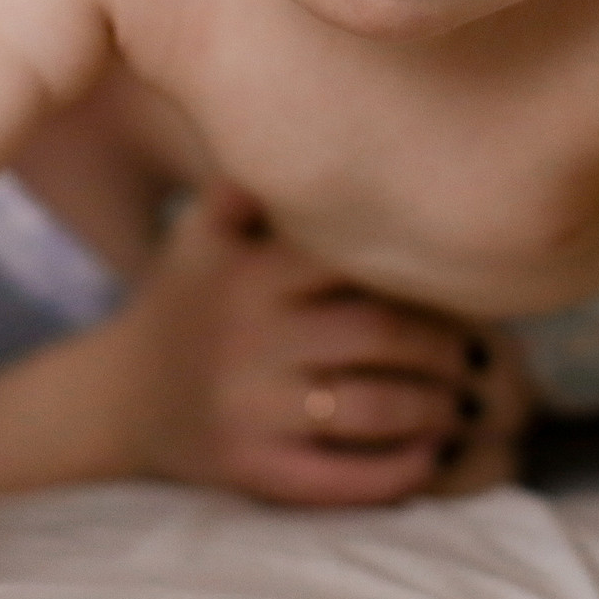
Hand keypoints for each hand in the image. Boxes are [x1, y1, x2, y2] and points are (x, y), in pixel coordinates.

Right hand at [127, 181, 528, 503]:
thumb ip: (258, 183)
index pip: (356, 260)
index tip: (461, 283)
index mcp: (249, 271)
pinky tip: (431, 455)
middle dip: (446, 344)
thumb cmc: (189, 301)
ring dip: (438, 407)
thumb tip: (328, 120)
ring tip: (469, 402)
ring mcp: (249, 410)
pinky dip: (399, 471)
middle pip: (380, 333)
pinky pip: (342, 479)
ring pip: (374, 408)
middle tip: (482, 352)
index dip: (420, 271)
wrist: (117, 400)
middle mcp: (248, 338)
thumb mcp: (206, 232)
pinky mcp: (251, 469)